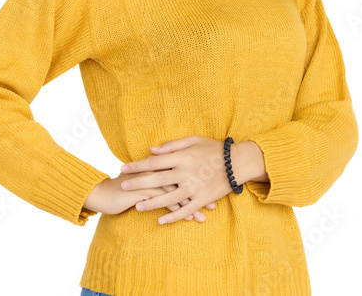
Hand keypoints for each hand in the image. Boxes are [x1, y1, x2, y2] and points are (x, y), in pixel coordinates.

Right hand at [84, 170, 215, 221]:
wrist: (100, 192)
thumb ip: (154, 170)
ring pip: (176, 192)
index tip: (209, 188)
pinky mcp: (143, 194)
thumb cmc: (121, 185)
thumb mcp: (139, 176)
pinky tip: (186, 218)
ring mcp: (149, 182)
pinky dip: (177, 211)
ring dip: (191, 205)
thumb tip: (169, 175)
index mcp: (156, 165)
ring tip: (203, 216)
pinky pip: (165, 202)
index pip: (180, 169)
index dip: (196, 178)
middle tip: (212, 204)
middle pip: (183, 180)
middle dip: (199, 193)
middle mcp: (154, 172)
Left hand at [119, 135, 233, 224]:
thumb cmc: (214, 148)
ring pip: (169, 197)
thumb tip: (151, 150)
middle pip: (158, 179)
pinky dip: (173, 216)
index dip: (138, 165)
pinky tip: (160, 220)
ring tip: (137, 206)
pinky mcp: (202, 199)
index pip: (154, 162)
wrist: (238, 163)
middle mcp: (186, 172)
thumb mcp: (193, 140)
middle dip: (139, 183)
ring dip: (152, 203)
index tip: (124, 168)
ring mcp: (194, 187)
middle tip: (123, 186)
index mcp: (182, 157)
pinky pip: (186, 209)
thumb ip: (172, 146)